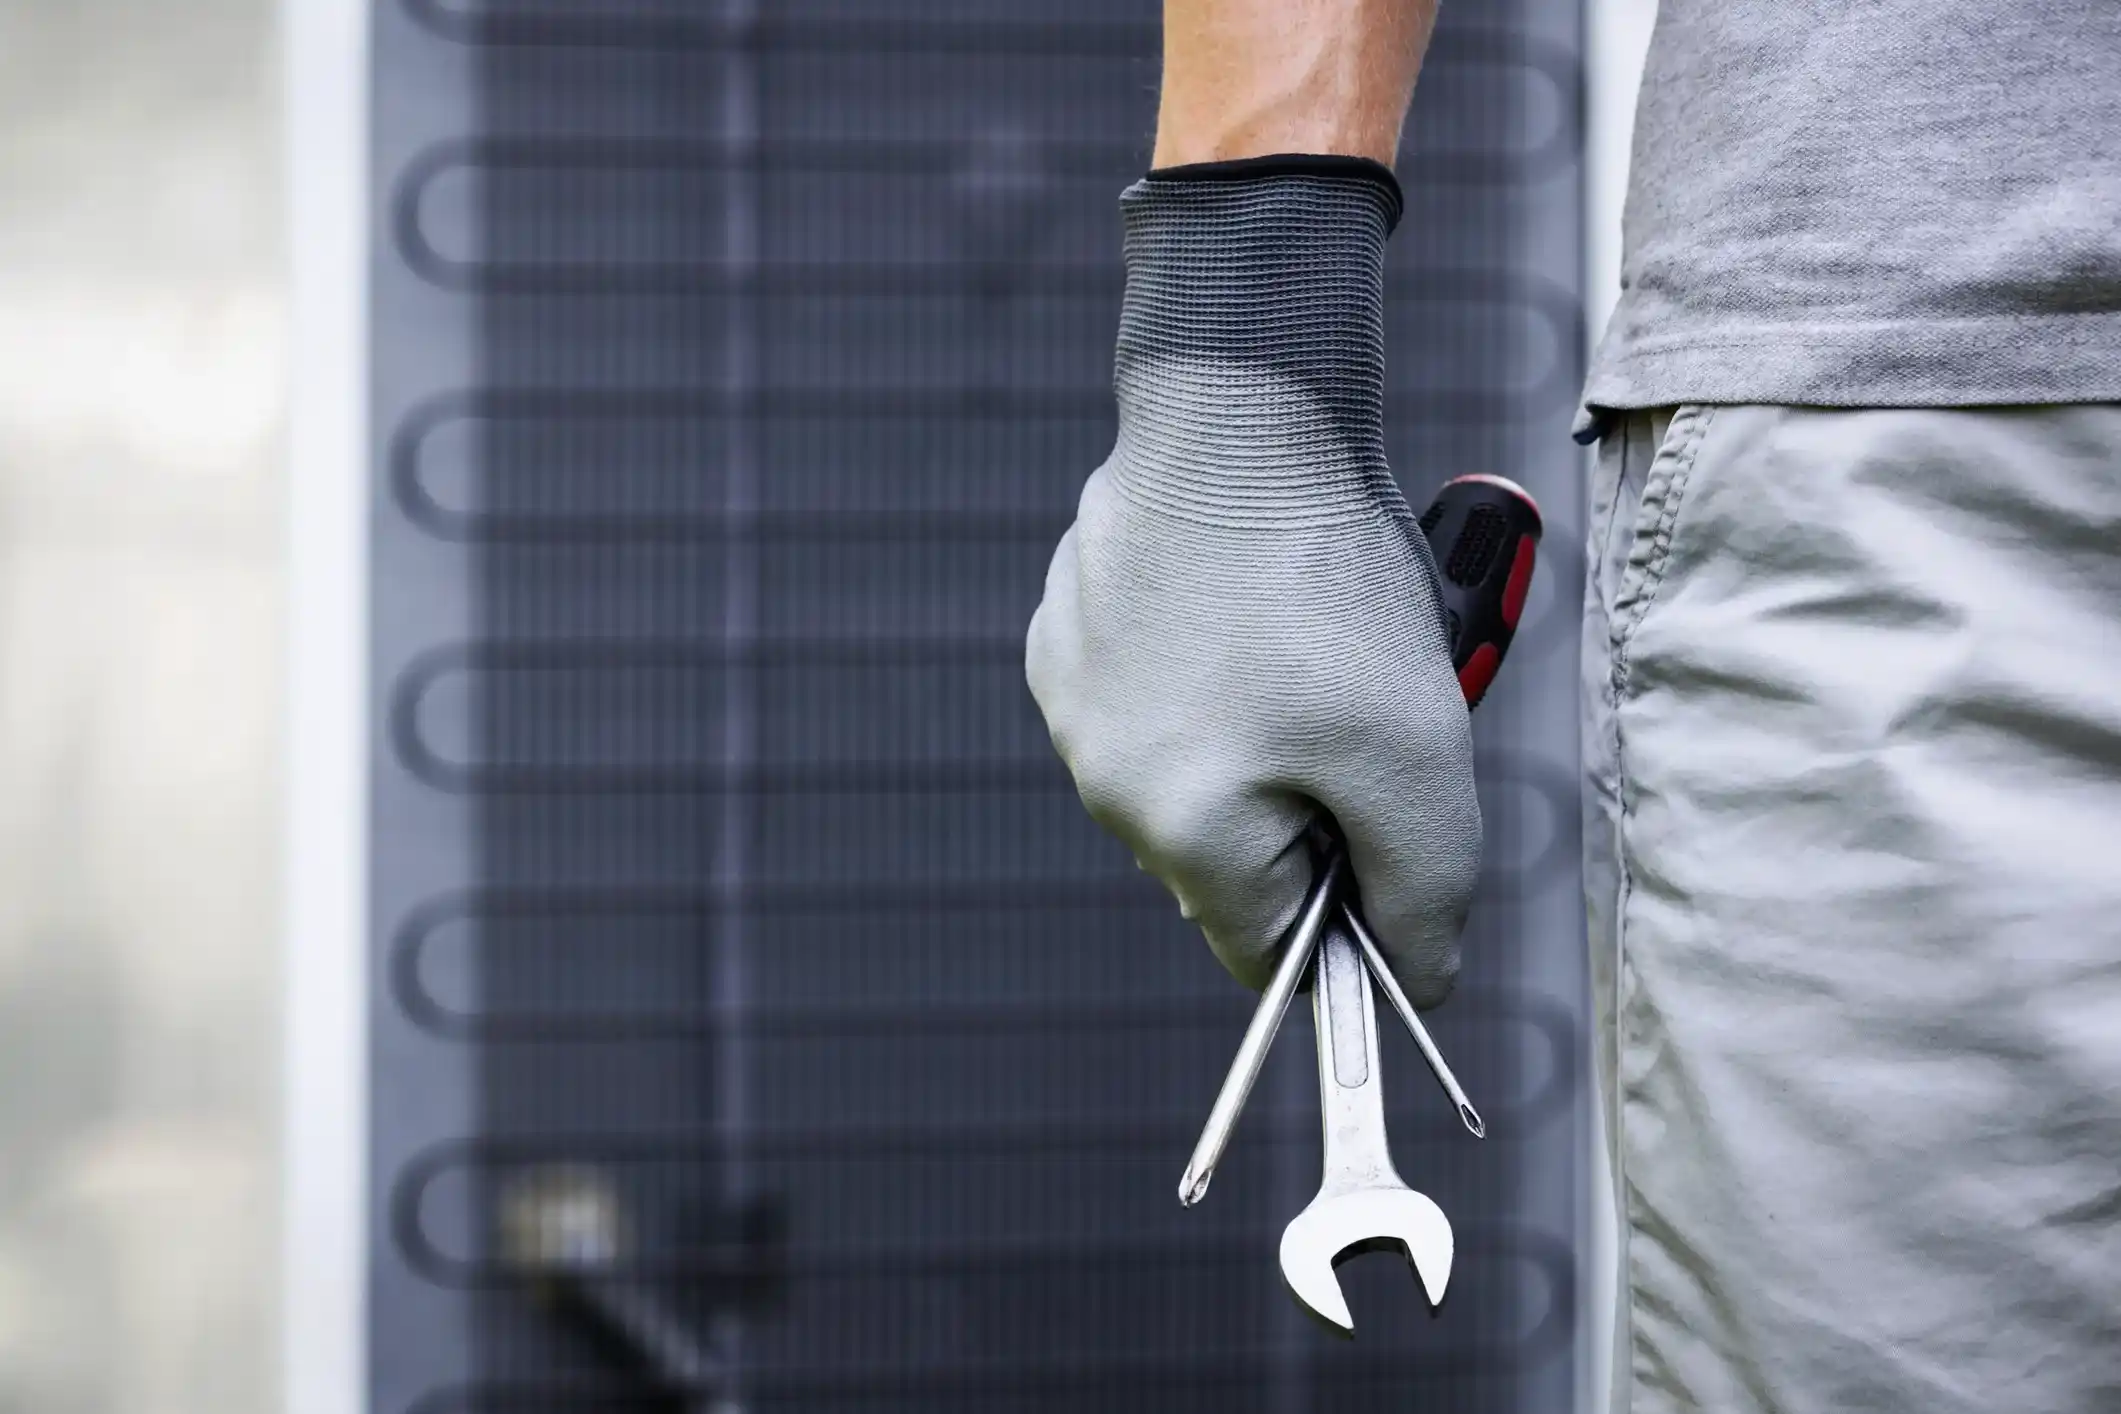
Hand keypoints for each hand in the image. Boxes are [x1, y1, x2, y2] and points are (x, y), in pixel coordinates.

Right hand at [1025, 165, 1479, 1006]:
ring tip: (1304, 641)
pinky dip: (1205, 670)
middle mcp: (1098, 782)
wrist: (1240, 407)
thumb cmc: (1328, 582)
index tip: (1388, 851)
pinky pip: (1151, 693)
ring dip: (1257, 737)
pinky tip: (1242, 600)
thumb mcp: (1418, 757)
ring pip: (1190, 772)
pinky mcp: (1063, 629)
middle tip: (1362, 716)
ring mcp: (1070, 702)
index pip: (1266, 954)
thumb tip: (1420, 976)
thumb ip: (1426, 892)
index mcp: (1176, 832)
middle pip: (1230, 858)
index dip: (1344, 923)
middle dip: (1309, 810)